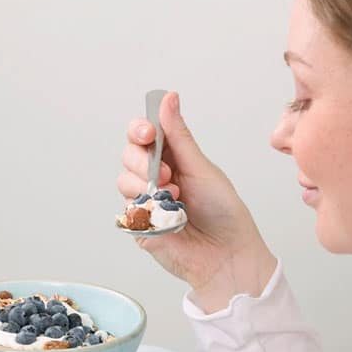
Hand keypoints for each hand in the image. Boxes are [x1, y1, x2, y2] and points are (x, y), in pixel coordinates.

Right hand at [119, 92, 275, 311]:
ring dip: (146, 186)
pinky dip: (146, 211)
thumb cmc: (223, 212)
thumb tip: (168, 98)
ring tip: (174, 198)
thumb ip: (178, 136)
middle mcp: (156, 177)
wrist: (228, 254)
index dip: (140, 130)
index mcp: (173, 158)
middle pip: (128, 155)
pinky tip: (169, 217)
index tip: (147, 132)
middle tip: (167, 174)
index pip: (143, 134)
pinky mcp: (140, 226)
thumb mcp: (201, 167)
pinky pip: (128, 211)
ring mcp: (146, 202)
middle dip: (142, 160)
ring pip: (124, 181)